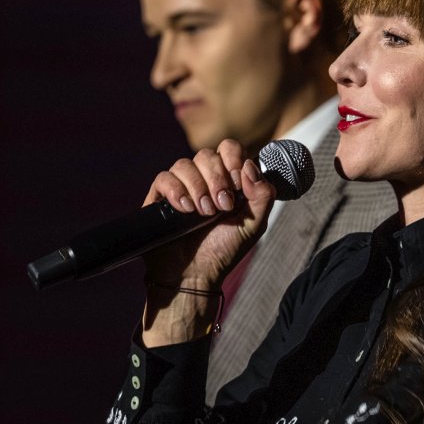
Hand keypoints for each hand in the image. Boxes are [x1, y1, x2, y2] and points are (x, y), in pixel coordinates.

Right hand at [140, 140, 276, 292]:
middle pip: (207, 154)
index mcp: (227, 180)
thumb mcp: (254, 224)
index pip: (229, 149)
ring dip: (198, 187)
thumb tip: (250, 166)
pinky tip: (185, 210)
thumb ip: (263, 194)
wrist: (195, 275)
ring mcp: (181, 187)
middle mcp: (203, 179)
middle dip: (217, 180)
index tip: (238, 184)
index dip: (234, 159)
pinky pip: (164, 178)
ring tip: (204, 213)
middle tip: (222, 207)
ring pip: (184, 164)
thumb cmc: (223, 251)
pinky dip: (177, 191)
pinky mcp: (160, 198)